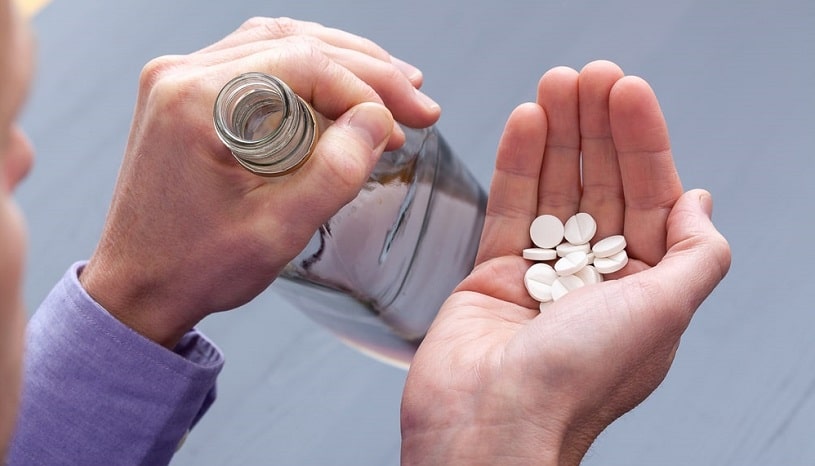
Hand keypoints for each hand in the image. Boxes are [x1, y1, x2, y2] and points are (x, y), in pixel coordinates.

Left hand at [78, 17, 440, 346]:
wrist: (138, 286)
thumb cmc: (195, 266)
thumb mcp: (278, 231)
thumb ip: (335, 172)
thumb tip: (378, 121)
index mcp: (196, 100)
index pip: (305, 63)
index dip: (368, 89)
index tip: (406, 124)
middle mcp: (183, 74)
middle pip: (296, 42)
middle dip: (367, 73)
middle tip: (417, 103)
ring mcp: (182, 78)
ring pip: (282, 42)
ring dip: (343, 64)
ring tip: (392, 91)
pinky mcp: (190, 93)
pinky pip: (261, 61)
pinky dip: (310, 73)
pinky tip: (342, 93)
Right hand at [400, 61, 730, 464]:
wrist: (488, 423)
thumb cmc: (575, 382)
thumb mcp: (663, 312)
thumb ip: (694, 255)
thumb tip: (702, 203)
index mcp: (643, 292)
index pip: (650, 199)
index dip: (642, 143)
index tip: (627, 92)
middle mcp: (595, 281)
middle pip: (601, 186)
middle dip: (597, 129)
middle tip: (588, 76)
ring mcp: (542, 275)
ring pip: (553, 191)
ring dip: (557, 135)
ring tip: (554, 85)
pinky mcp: (494, 275)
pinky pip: (509, 209)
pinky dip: (516, 164)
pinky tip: (524, 123)